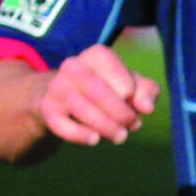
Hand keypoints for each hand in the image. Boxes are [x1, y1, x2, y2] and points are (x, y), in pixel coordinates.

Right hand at [39, 44, 160, 145]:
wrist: (68, 98)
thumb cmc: (110, 89)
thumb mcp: (133, 85)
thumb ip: (148, 91)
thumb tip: (147, 107)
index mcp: (96, 55)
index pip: (112, 66)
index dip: (128, 87)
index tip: (132, 101)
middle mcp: (73, 66)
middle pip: (96, 90)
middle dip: (120, 112)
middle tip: (133, 125)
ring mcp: (57, 87)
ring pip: (80, 108)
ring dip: (105, 126)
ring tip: (120, 136)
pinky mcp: (47, 108)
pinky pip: (60, 123)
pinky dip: (79, 134)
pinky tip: (94, 139)